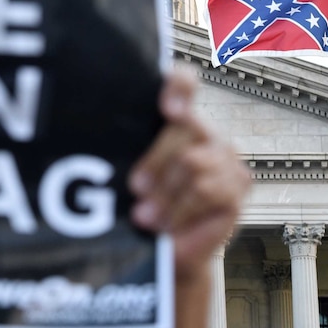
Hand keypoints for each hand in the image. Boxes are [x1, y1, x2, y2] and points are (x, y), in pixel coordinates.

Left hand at [128, 66, 249, 281]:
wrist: (163, 245)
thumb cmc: (134, 201)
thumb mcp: (122, 172)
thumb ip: (121, 150)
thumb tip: (89, 145)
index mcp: (172, 115)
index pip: (182, 82)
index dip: (179, 88)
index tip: (168, 111)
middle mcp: (202, 128)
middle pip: (186, 127)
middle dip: (156, 161)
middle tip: (135, 189)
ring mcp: (224, 153)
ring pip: (195, 162)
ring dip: (167, 195)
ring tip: (144, 218)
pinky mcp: (239, 182)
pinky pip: (209, 191)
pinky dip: (182, 211)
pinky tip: (167, 225)